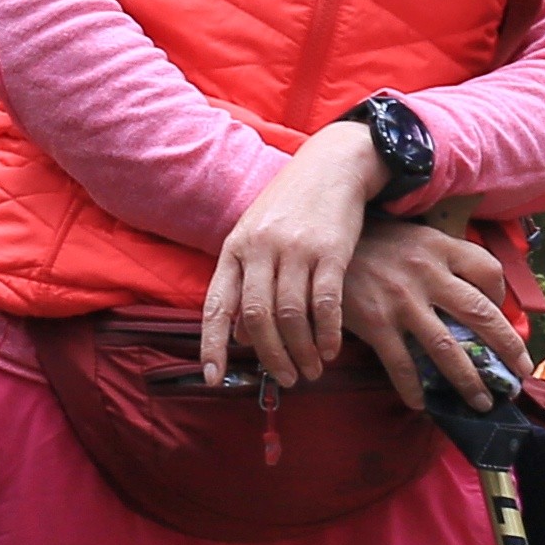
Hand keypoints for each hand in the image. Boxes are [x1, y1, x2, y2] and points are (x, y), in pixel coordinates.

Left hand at [203, 120, 389, 381]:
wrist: (333, 165)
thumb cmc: (291, 207)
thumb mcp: (256, 237)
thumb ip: (245, 284)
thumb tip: (239, 337)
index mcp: (235, 248)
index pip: (217, 305)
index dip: (212, 344)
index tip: (212, 378)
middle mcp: (260, 248)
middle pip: (257, 317)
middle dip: (270, 357)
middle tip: (286, 380)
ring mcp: (295, 248)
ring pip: (290, 315)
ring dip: (300, 351)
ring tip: (310, 371)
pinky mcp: (331, 250)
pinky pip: (325, 302)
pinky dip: (327, 332)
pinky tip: (331, 349)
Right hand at [343, 217, 528, 409]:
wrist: (321, 247)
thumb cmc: (371, 242)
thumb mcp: (414, 236)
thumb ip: (443, 258)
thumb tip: (474, 292)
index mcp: (441, 247)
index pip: (489, 271)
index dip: (502, 297)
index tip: (502, 316)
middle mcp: (428, 274)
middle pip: (480, 314)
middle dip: (507, 348)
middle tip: (520, 373)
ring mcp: (402, 301)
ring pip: (447, 348)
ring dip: (469, 380)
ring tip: (482, 401)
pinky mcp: (375, 323)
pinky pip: (402, 364)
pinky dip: (413, 388)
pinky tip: (421, 404)